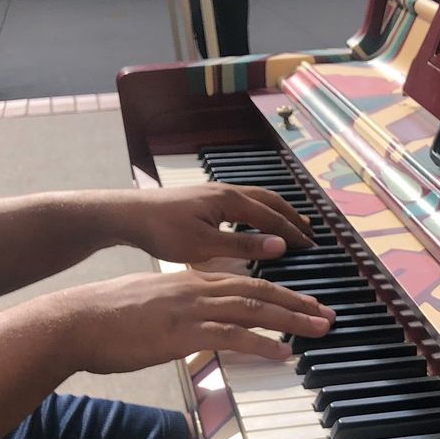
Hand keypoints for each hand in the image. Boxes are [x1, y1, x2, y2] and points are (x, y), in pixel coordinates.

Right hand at [39, 269, 334, 374]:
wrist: (73, 321)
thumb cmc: (106, 318)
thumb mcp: (151, 304)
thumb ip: (179, 309)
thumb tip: (197, 324)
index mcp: (190, 280)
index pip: (246, 283)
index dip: (281, 293)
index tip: (307, 304)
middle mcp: (196, 288)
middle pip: (259, 291)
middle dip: (299, 304)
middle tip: (328, 315)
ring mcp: (190, 309)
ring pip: (253, 309)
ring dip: (292, 321)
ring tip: (319, 330)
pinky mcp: (182, 332)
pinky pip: (231, 336)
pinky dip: (262, 343)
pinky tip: (284, 353)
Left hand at [101, 183, 315, 263]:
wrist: (127, 215)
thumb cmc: (163, 231)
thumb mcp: (204, 245)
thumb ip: (244, 246)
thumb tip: (281, 246)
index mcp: (230, 201)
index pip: (272, 216)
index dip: (293, 233)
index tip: (312, 247)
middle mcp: (226, 191)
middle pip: (270, 200)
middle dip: (292, 217)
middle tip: (310, 233)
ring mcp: (215, 192)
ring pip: (257, 198)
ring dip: (278, 211)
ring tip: (292, 224)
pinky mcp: (205, 198)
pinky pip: (244, 201)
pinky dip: (260, 211)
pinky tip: (257, 222)